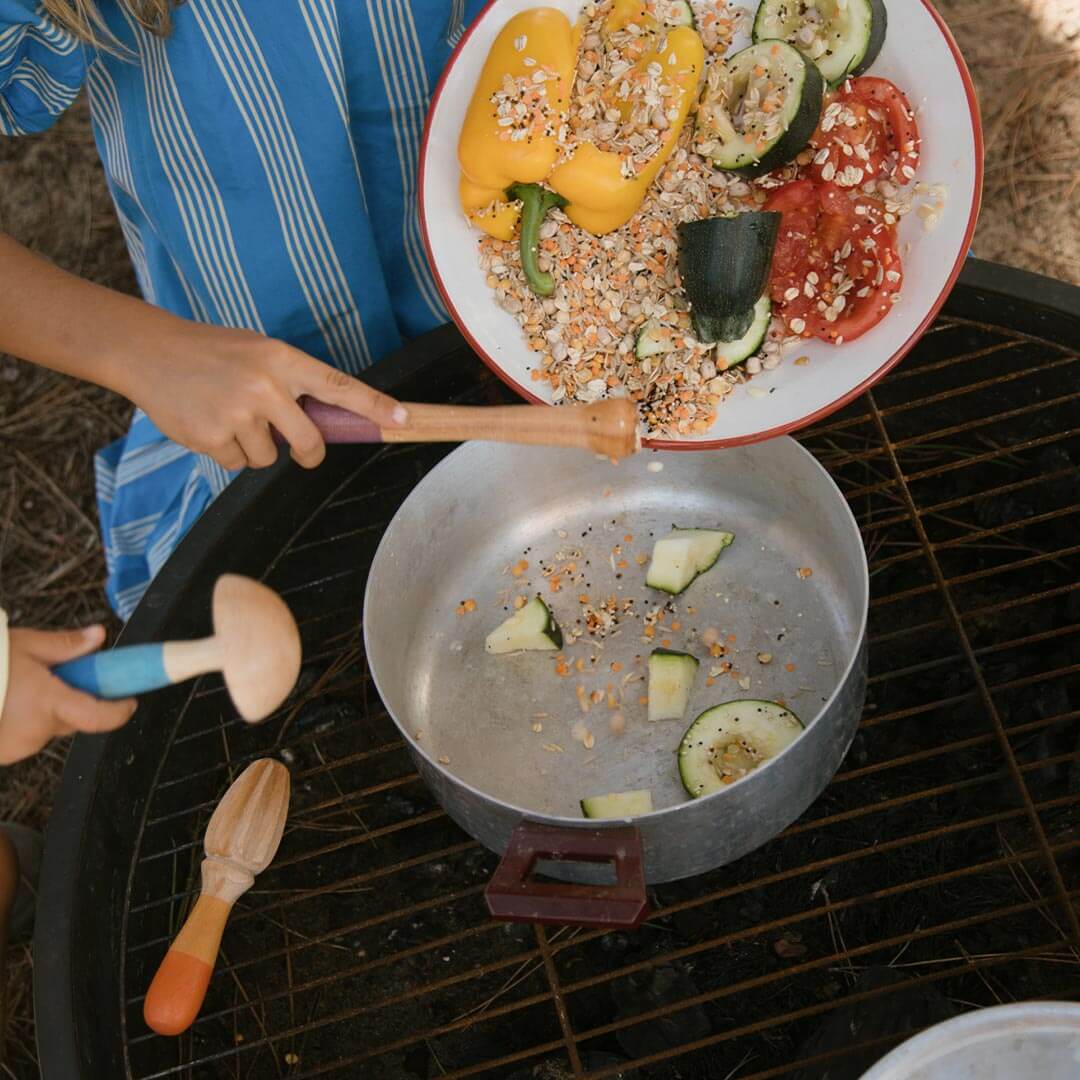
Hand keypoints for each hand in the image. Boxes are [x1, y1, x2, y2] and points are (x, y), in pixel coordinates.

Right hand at [0, 626, 135, 764]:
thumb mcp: (23, 645)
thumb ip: (64, 646)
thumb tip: (98, 637)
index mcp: (49, 704)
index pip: (100, 717)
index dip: (120, 711)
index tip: (129, 702)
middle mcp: (34, 732)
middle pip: (70, 720)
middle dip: (69, 700)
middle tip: (53, 677)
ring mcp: (13, 748)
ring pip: (44, 729)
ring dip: (41, 712)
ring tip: (14, 688)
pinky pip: (20, 737)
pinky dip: (18, 721)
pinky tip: (2, 701)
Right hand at [126, 323, 407, 471]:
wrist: (149, 352)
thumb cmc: (212, 353)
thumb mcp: (259, 353)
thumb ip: (291, 383)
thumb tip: (325, 422)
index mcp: (281, 359)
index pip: (338, 386)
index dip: (373, 405)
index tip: (403, 418)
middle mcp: (264, 386)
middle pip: (309, 442)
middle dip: (307, 453)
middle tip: (299, 450)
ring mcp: (237, 413)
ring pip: (269, 458)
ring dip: (254, 448)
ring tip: (228, 416)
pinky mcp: (211, 436)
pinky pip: (237, 464)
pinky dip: (226, 452)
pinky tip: (209, 424)